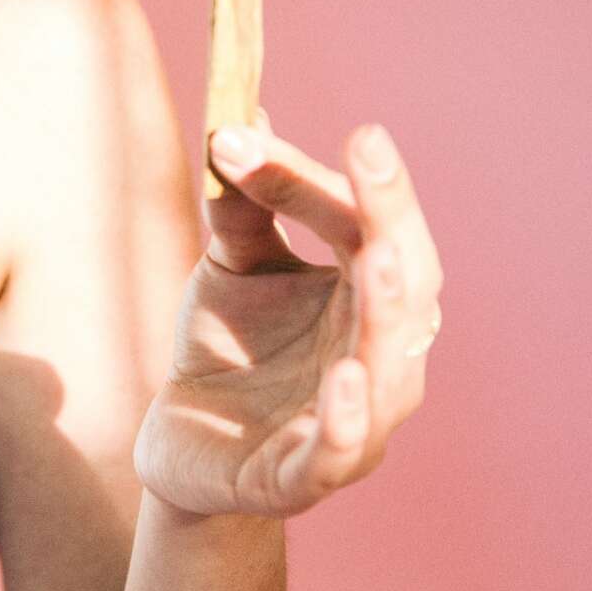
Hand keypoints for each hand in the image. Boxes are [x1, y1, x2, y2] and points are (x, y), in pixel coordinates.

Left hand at [133, 112, 444, 517]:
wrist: (183, 446)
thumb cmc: (227, 348)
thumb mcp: (231, 268)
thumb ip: (242, 206)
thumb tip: (239, 113)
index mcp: (374, 297)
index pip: (374, 226)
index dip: (347, 178)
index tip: (313, 128)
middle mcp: (383, 356)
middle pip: (408, 283)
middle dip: (392, 218)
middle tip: (368, 155)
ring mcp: (356, 420)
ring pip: (389, 368)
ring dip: (386, 312)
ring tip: (379, 260)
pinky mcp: (306, 477)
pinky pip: (338, 449)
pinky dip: (345, 416)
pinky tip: (343, 377)